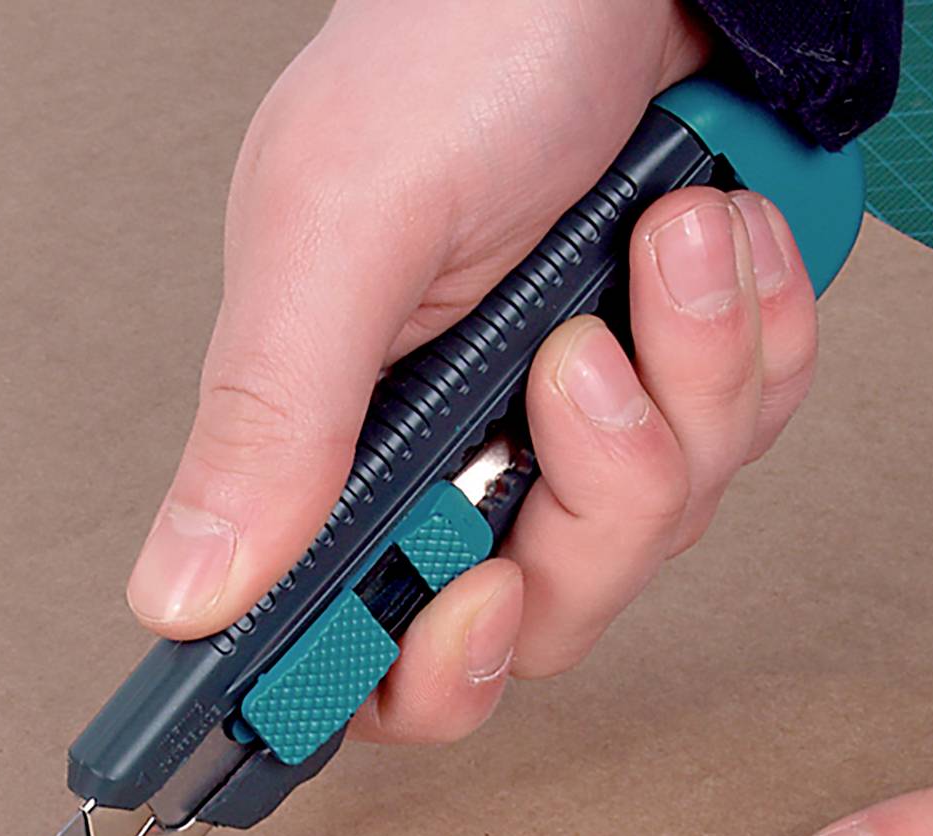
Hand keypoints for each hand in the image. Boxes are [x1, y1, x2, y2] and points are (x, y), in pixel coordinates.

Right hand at [127, 0, 819, 742]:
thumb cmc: (457, 46)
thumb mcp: (341, 229)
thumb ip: (269, 419)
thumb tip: (177, 594)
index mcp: (345, 441)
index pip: (369, 654)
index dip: (426, 675)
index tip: (475, 594)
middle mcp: (460, 449)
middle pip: (548, 612)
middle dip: (600, 492)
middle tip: (585, 351)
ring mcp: (578, 419)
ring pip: (666, 521)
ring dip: (694, 373)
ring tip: (669, 230)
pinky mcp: (680, 373)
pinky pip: (752, 431)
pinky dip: (755, 334)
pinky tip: (715, 232)